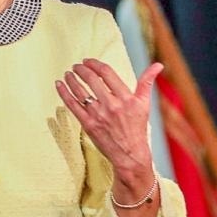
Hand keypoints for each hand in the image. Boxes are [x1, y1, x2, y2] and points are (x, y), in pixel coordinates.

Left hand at [55, 59, 162, 176]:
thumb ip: (147, 82)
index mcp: (126, 98)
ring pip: (80, 91)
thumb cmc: (137, 128)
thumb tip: (158, 65)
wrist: (130, 154)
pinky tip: (59, 85)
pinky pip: (73, 105)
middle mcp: (112, 105)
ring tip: (68, 73)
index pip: (106, 73)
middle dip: (81, 70)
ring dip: (71, 79)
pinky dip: (64, 93)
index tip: (88, 61)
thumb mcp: (145, 104)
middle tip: (76, 66)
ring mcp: (99, 115)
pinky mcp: (88, 124)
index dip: (94, 64)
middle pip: (91, 80)